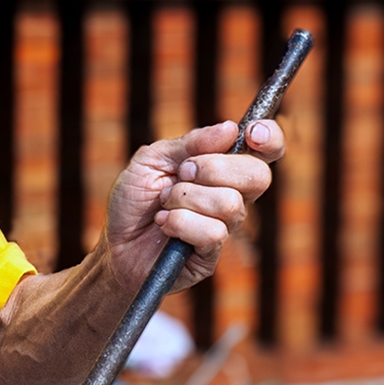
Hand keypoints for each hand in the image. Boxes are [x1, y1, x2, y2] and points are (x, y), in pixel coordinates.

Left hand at [106, 118, 283, 294]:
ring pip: (230, 204)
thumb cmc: (134, 201)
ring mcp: (224, 227)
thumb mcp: (152, 160)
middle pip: (258, 176)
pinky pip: (213, 233)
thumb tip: (230, 129)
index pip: (266, 151)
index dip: (269, 138)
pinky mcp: (211, 255)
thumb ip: (189, 142)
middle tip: (182, 173)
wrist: (114, 244)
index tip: (250, 133)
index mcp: (224, 169)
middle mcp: (232, 197)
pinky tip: (164, 224)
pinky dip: (179, 222)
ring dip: (186, 198)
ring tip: (163, 204)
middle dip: (214, 168)